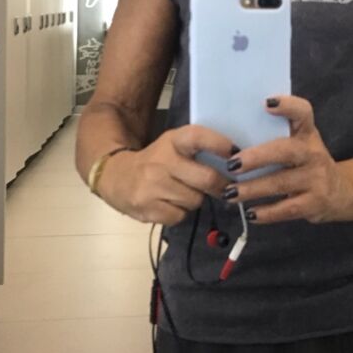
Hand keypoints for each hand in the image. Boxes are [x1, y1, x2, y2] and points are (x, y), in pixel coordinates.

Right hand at [96, 125, 236, 224]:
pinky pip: (181, 216)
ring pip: (195, 200)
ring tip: (184, 192)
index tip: (236, 154)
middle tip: (225, 188)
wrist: (116, 178)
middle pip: (206, 178)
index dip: (220, 144)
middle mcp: (162, 162)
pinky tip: (171, 203)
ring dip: (196, 199)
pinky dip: (181, 212)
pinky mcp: (148, 209)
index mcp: (171, 141)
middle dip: (221, 186)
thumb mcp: (173, 146)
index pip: (198, 137)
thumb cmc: (156, 161)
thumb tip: (236, 163)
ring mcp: (153, 187)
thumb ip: (198, 150)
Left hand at [222, 96, 352, 223]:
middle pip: (285, 151)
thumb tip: (233, 138)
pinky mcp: (315, 203)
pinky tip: (250, 213)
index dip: (288, 106)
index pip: (303, 113)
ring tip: (230, 193)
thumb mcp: (301, 143)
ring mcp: (316, 179)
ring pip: (281, 183)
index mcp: (307, 133)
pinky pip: (287, 209)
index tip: (266, 103)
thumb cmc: (307, 162)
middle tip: (232, 164)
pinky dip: (266, 213)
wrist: (341, 191)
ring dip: (252, 189)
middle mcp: (313, 153)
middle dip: (256, 157)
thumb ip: (276, 136)